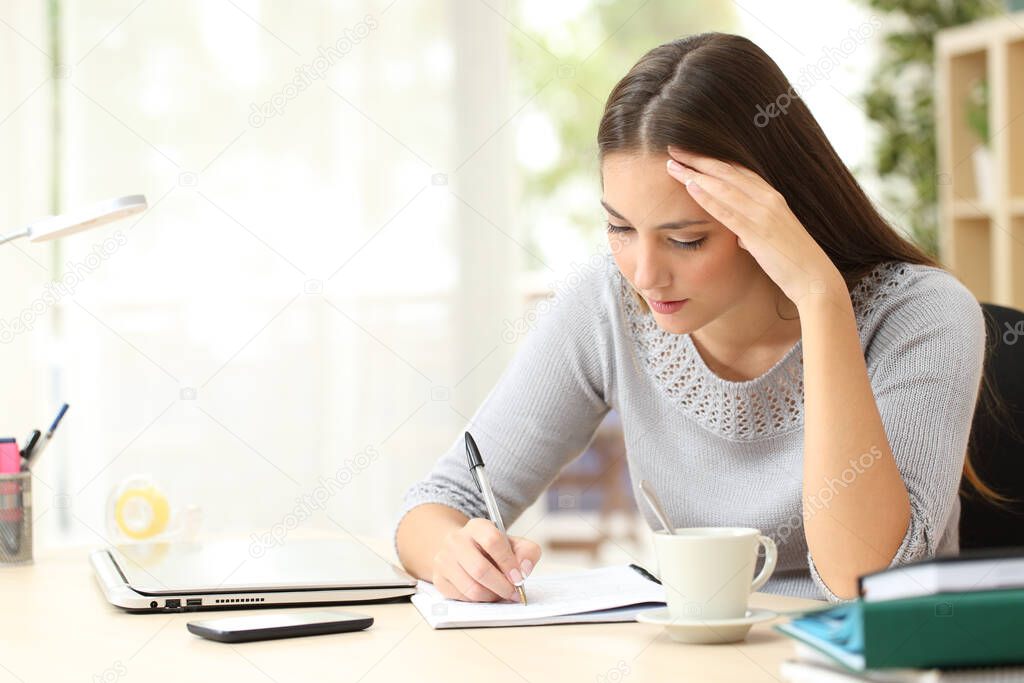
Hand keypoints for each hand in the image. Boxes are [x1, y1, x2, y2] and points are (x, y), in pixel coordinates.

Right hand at [432, 517, 539, 601]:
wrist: (461, 549)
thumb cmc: (491, 549)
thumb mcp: (513, 543)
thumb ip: (527, 552)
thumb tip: (523, 570)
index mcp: (477, 526)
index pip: (492, 541)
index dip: (508, 562)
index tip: (518, 577)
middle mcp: (456, 540)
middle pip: (480, 569)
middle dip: (501, 586)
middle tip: (513, 593)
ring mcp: (444, 560)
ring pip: (470, 588)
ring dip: (491, 596)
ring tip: (500, 594)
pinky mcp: (439, 579)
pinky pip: (462, 598)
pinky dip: (478, 601)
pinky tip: (486, 594)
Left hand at [665, 146, 842, 306]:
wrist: (814, 278)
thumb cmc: (792, 262)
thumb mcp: (771, 239)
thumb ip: (753, 232)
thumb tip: (739, 235)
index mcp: (772, 198)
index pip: (738, 171)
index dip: (713, 160)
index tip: (691, 154)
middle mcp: (768, 199)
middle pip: (727, 172)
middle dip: (699, 159)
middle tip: (675, 149)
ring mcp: (764, 213)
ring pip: (724, 186)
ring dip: (696, 174)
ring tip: (673, 165)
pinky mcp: (758, 232)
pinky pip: (728, 210)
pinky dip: (707, 197)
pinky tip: (690, 186)